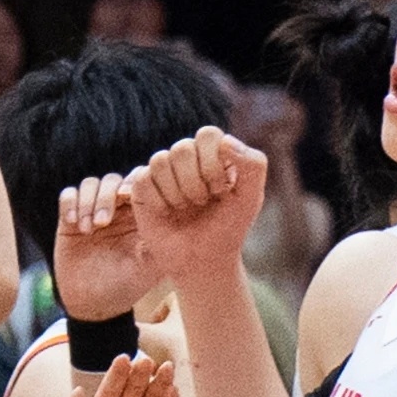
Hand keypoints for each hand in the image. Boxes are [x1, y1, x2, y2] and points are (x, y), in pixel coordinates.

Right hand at [53, 175, 157, 321]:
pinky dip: (70, 204)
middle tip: (103, 223)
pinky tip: (74, 224)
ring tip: (88, 229)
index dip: (133, 183)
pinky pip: (68, 195)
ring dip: (88, 202)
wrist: (94, 304)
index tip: (127, 197)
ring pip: (90, 184)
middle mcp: (118, 210)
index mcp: (140, 215)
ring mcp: (93, 212)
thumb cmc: (126, 287)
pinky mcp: (70, 220)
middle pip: (113, 180)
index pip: (140, 182)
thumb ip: (156, 242)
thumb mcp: (148, 268)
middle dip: (106, 196)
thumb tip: (166, 217)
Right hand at [128, 127, 267, 288]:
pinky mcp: (142, 188)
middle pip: (182, 148)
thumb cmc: (228, 229)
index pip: (208, 135)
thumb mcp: (251, 198)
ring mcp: (163, 171)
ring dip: (177, 192)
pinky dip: (159, 201)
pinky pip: (143, 179)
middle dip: (195, 182)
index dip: (213, 164)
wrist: (203, 261)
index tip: (221, 190)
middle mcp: (187, 157)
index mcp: (214, 153)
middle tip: (202, 202)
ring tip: (185, 208)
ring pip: (160, 160)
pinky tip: (167, 213)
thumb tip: (225, 141)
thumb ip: (253, 164)